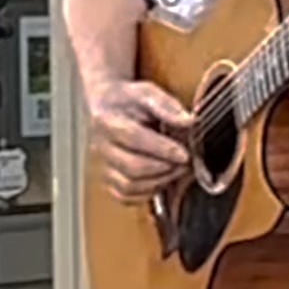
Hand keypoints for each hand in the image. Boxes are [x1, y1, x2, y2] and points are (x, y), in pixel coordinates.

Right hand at [87, 78, 191, 201]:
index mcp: (106, 120)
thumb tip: (188, 121)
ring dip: (158, 182)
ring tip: (177, 170)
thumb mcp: (147, 93)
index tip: (184, 153)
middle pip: (131, 166)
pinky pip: (124, 195)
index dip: (162, 149)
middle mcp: (100, 145)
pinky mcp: (108, 178)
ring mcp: (102, 164)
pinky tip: (162, 180)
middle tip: (185, 163)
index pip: (134, 138)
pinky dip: (146, 193)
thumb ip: (167, 106)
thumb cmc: (128, 100)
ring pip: (128, 185)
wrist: (107, 105)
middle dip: (164, 168)